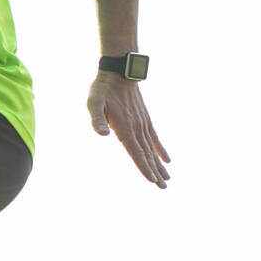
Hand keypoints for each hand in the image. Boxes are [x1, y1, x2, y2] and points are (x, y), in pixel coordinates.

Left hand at [87, 71, 171, 188]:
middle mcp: (136, 127)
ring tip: (167, 180)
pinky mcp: (145, 119)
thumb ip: (97, 120)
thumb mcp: (93, 102)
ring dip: (159, 165)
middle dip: (154, 173)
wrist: (119, 72)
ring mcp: (143, 123)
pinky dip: (161, 150)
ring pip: (152, 149)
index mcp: (124, 127)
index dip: (143, 167)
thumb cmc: (102, 89)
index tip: (152, 180)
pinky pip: (155, 138)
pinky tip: (167, 160)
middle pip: (146, 154)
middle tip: (163, 188)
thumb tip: (103, 135)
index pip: (135, 151)